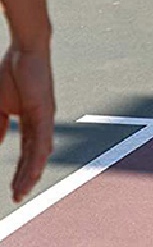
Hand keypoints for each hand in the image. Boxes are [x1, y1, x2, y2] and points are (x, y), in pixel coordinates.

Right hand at [0, 45, 54, 202]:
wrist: (24, 51)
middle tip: (18, 197)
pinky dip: (38, 157)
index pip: (26, 150)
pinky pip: (43, 138)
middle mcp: (41, 120)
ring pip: (41, 151)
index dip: (20, 169)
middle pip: (35, 155)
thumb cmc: (11, 73)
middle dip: (26, 177)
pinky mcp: (46, 110)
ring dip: (32, 173)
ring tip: (22, 191)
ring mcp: (46, 116)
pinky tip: (34, 172)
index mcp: (29, 119)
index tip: (13, 188)